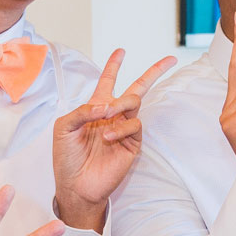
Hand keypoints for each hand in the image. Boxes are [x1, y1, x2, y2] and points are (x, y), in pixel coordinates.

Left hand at [53, 49, 177, 229]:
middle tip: (170, 59)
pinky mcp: (132, 143)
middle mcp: (112, 115)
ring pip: (134, 101)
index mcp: (95, 108)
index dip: (114, 65)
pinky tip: (108, 136)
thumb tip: (105, 105)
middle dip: (154, 72)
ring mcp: (124, 128)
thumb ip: (82, 111)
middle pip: (137, 88)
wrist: (76, 185)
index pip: (108, 81)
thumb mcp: (64, 127)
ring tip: (106, 114)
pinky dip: (121, 127)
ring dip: (121, 103)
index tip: (121, 51)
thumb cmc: (67, 157)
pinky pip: (134, 125)